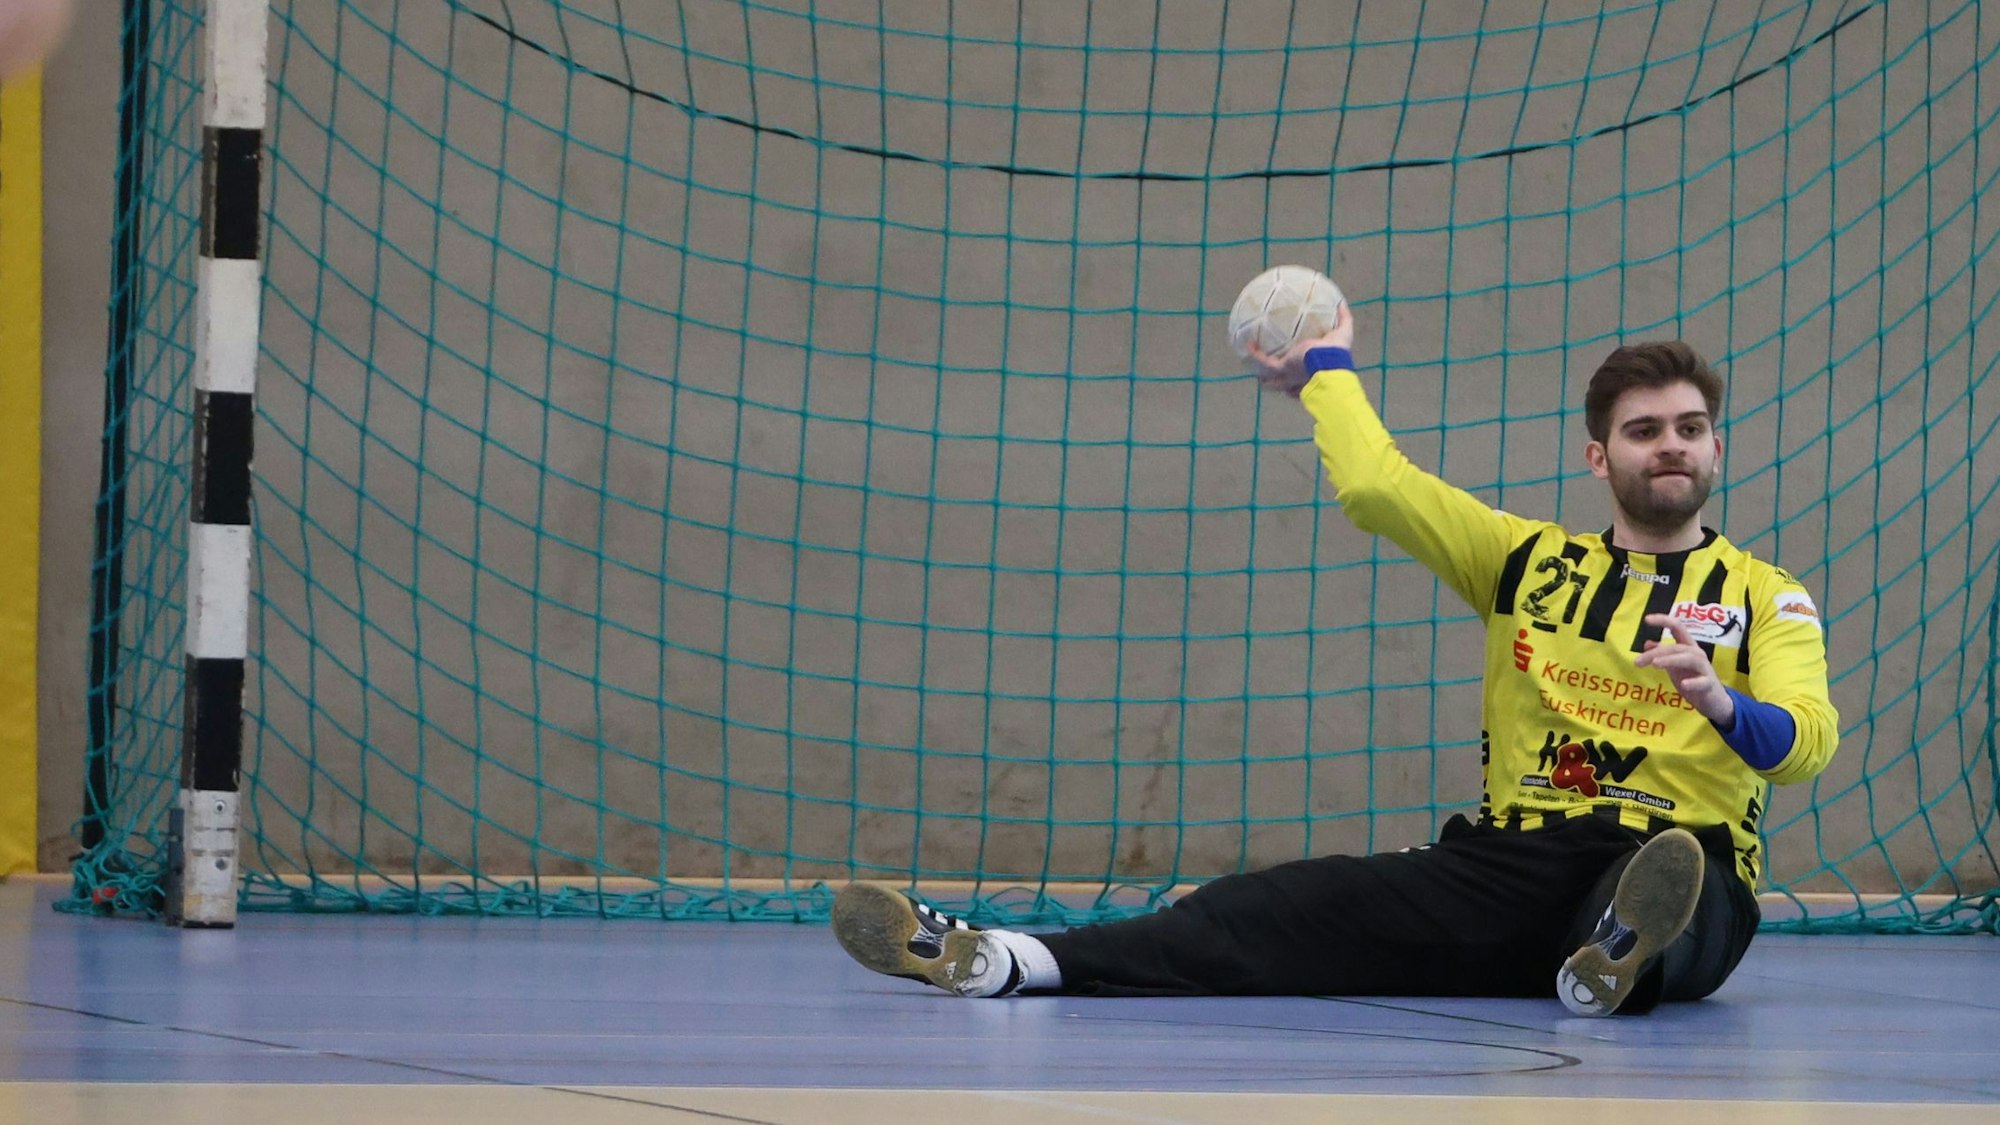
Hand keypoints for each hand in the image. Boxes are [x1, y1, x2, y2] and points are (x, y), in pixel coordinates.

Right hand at [1245, 299, 1354, 397]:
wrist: (1329, 362)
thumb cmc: (1337, 352)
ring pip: (1270, 379)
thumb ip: (1343, 319)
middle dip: (1276, 383)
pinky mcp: (1283, 366)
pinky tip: (1248, 344)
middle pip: (1284, 386)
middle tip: (1270, 373)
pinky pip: (1265, 362)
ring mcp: (1289, 374)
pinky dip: (1255, 354)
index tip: (1297, 375)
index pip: (1304, 383)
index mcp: (1313, 372)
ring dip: (1261, 372)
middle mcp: (1299, 377)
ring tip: (1253, 362)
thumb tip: (1341, 303)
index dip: (1298, 385)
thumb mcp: (1343, 333)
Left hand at [1634, 613, 1735, 727]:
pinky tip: (1684, 685)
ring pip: (1689, 658)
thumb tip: (1647, 644)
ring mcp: (1704, 668)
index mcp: (1687, 646)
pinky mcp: (1709, 684)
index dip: (1663, 620)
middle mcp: (1697, 654)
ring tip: (1655, 664)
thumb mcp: (1674, 665)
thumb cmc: (1692, 678)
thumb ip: (1663, 654)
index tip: (1646, 619)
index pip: (1677, 627)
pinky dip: (1693, 682)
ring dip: (1671, 660)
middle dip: (1655, 653)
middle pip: (1676, 647)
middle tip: (1637, 662)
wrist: (1713, 700)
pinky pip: (1702, 681)